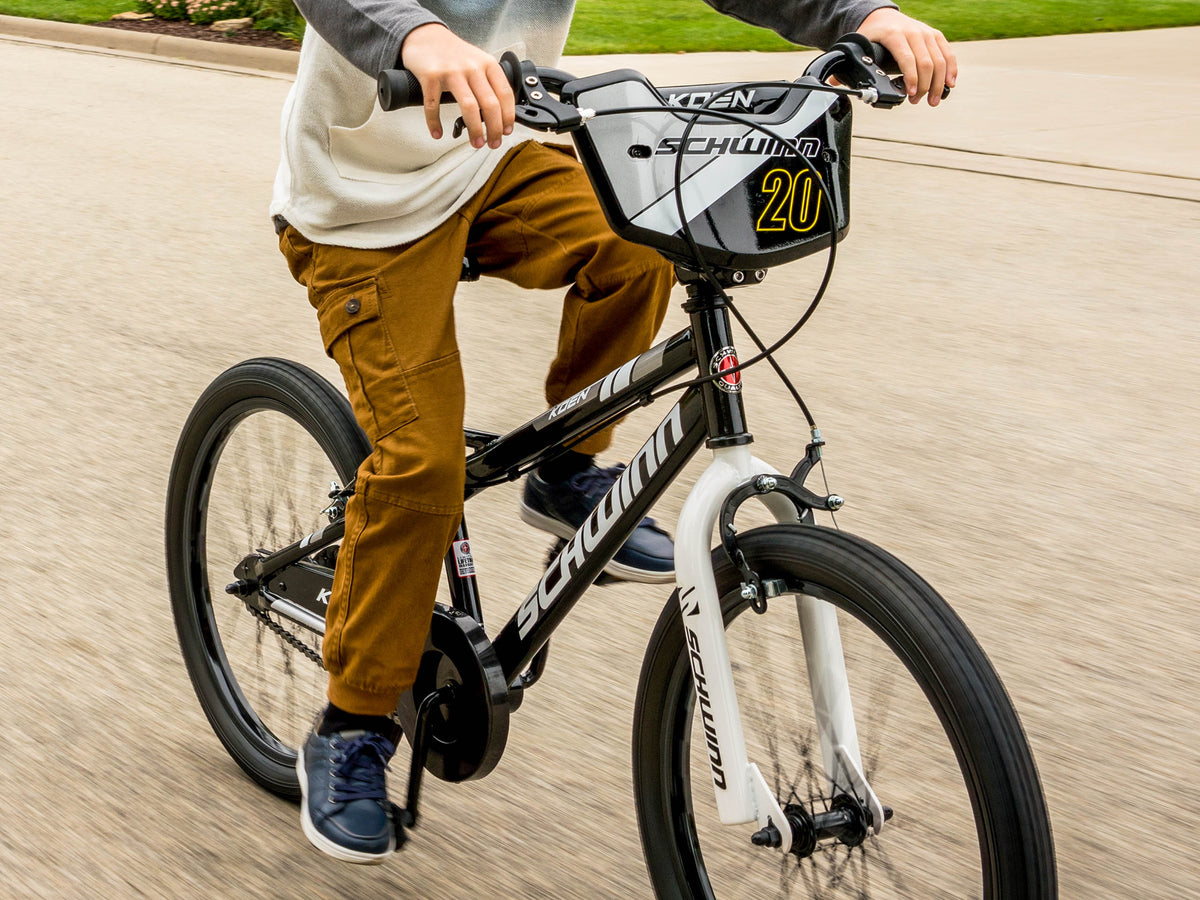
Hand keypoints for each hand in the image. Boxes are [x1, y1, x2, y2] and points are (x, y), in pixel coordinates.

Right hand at [399, 23, 514, 147]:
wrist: (425, 36)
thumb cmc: (453, 54)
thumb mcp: (477, 62)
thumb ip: (489, 83)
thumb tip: (500, 115)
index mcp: (487, 64)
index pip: (505, 94)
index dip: (508, 116)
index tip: (506, 131)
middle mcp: (472, 67)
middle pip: (490, 104)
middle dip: (494, 129)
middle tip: (493, 143)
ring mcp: (451, 71)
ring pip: (469, 107)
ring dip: (474, 130)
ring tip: (476, 143)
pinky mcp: (430, 76)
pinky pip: (434, 105)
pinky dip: (435, 123)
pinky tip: (438, 133)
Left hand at [856, 8, 956, 106]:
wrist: (882, 16)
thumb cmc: (871, 35)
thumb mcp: (860, 46)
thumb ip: (850, 64)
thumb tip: (833, 84)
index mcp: (893, 35)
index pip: (907, 59)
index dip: (911, 78)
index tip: (910, 95)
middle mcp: (913, 32)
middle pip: (927, 63)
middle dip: (925, 86)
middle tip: (918, 102)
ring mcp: (926, 33)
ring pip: (940, 59)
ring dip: (938, 83)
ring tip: (932, 100)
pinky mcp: (935, 36)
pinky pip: (948, 53)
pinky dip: (951, 70)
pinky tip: (950, 85)